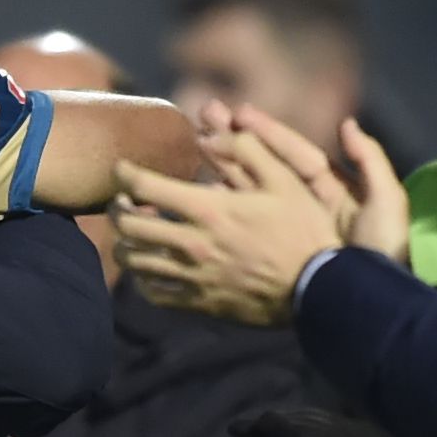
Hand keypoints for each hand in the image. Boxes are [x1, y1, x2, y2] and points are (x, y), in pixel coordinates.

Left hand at [115, 120, 375, 327]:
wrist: (319, 289)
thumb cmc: (304, 229)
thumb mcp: (284, 180)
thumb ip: (247, 150)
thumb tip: (212, 134)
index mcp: (209, 209)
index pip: (143, 186)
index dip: (123, 172)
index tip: (121, 167)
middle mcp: (192, 244)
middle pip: (128, 224)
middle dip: (116, 207)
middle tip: (122, 200)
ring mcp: (193, 277)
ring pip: (133, 260)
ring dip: (124, 242)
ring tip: (132, 232)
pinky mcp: (199, 302)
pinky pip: (152, 292)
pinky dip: (141, 277)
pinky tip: (148, 266)